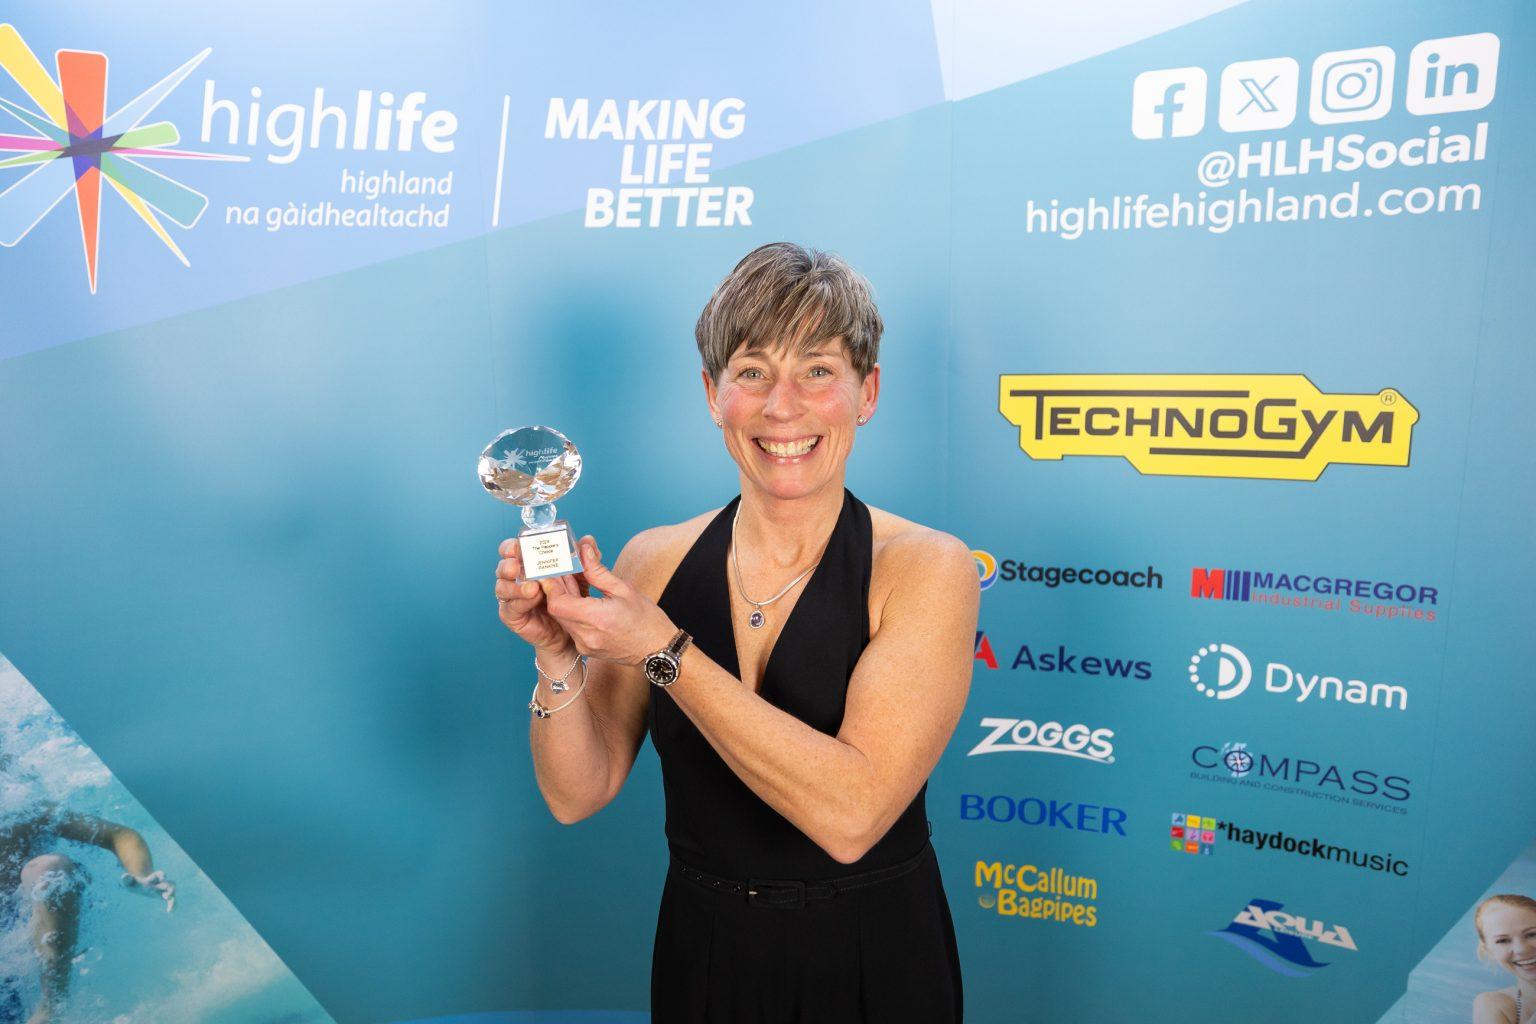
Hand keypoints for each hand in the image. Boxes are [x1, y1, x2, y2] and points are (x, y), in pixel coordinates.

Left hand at [121, 869, 175, 912]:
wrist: (142, 884)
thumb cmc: (135, 884)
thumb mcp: (129, 882)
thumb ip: (127, 879)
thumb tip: (124, 876)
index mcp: (153, 878)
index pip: (159, 874)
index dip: (162, 875)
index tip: (163, 878)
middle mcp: (161, 883)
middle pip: (170, 883)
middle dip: (170, 889)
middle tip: (167, 896)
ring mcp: (163, 890)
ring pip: (172, 891)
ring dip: (172, 898)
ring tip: (170, 907)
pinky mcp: (164, 896)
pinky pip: (172, 900)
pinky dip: (173, 904)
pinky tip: (170, 911)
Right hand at [496, 539, 588, 655]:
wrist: (572, 632)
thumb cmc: (573, 599)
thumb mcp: (582, 576)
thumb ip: (585, 558)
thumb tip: (588, 540)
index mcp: (528, 564)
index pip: (512, 550)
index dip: (512, 546)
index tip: (520, 544)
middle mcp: (516, 579)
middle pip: (503, 567)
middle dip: (508, 563)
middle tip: (517, 564)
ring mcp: (512, 598)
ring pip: (502, 587)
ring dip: (514, 584)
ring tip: (532, 585)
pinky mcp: (512, 616)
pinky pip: (510, 607)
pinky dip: (520, 601)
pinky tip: (532, 596)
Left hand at [545, 538, 676, 665]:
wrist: (658, 650)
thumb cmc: (647, 620)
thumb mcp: (624, 589)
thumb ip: (597, 571)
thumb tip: (583, 550)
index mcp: (597, 618)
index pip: (557, 603)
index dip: (553, 586)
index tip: (558, 572)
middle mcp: (586, 635)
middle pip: (557, 610)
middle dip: (558, 589)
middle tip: (566, 572)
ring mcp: (585, 645)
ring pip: (562, 619)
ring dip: (565, 600)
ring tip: (577, 584)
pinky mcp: (586, 650)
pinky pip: (571, 628)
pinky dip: (573, 613)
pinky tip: (583, 601)